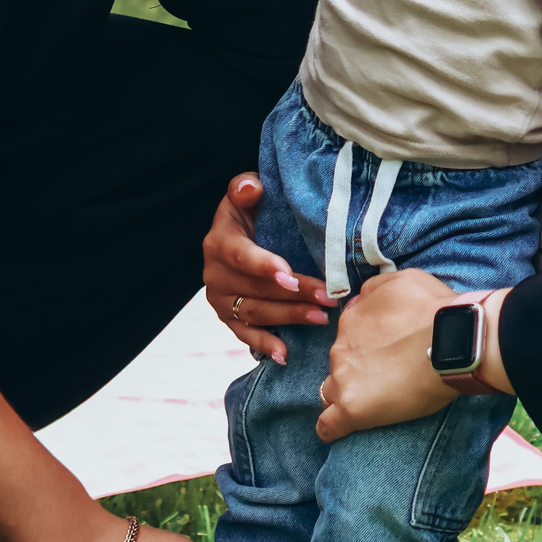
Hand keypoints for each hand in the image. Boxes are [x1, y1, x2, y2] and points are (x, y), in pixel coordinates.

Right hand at [202, 173, 331, 362]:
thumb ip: (245, 187)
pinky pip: (245, 335)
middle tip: (327, 297)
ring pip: (255, 313)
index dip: (264, 266)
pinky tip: (285, 354)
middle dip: (293, 295)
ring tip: (321, 318)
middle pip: (255, 289)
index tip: (290, 275)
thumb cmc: (251, 210)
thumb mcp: (246, 191)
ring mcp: (220, 299)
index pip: (241, 256)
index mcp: (219, 242)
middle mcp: (214, 274)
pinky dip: (264, 345)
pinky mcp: (228, 317)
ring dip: (289, 317)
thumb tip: (251, 189)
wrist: (239, 232)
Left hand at [317, 269, 493, 441]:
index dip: (366, 345)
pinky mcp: (352, 409)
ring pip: (332, 391)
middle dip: (357, 369)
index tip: (386, 352)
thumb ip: (374, 291)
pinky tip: (339, 432)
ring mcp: (343, 379)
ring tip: (374, 402)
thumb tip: (360, 301)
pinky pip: (328, 425)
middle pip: (340, 363)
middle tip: (388, 375)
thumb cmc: (434, 309)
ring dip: (348, 394)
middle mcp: (341, 348)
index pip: (348, 337)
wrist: (452, 340)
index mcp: (352, 320)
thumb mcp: (401, 280)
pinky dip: (331, 429)